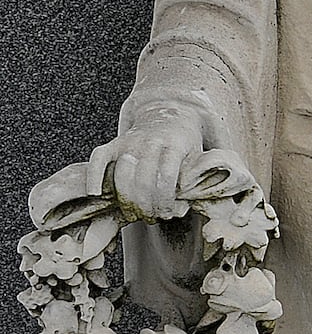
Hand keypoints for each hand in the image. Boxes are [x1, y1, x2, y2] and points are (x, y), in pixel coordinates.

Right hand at [86, 104, 204, 220]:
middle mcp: (150, 141)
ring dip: (126, 200)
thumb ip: (190, 180)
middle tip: (150, 217)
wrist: (172, 116)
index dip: (165, 201)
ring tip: (133, 214)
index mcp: (174, 145)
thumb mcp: (196, 158)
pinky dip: (94, 176)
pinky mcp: (113, 143)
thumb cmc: (185, 144)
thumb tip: (178, 210)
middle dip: (146, 206)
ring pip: (122, 174)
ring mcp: (129, 141)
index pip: (166, 178)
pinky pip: (98, 159)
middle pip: (143, 180)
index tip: (167, 214)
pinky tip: (96, 194)